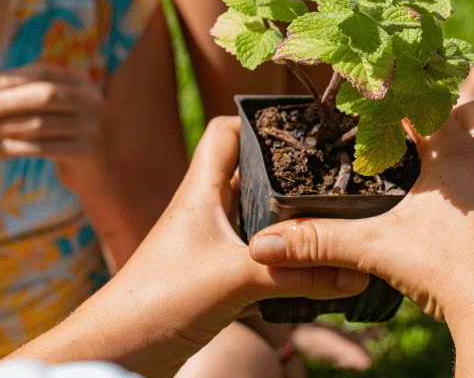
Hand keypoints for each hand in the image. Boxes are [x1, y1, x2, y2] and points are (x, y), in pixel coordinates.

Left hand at [0, 64, 109, 188]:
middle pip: (44, 95)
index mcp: (84, 85)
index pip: (45, 73)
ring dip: (5, 124)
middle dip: (7, 101)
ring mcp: (91, 127)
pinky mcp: (84, 152)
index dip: (13, 79)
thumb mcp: (56, 110)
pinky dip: (13, 147)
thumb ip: (31, 97)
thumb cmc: (65, 134)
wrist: (95, 169)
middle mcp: (92, 103)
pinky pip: (41, 148)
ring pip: (40, 123)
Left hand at [5, 116, 369, 376]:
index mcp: (202, 190)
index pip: (227, 131)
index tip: (302, 127)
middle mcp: (207, 210)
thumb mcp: (236, 280)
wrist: (117, 353)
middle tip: (337, 177)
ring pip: (261, 221)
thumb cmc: (158, 301)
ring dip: (293, 225)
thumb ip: (297, 276)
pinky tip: (316, 273)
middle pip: (255, 175)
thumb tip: (356, 273)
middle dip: (294, 176)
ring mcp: (212, 244)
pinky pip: (261, 259)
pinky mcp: (217, 276)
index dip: (259, 120)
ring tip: (336, 223)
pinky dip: (286, 264)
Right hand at [249, 101, 473, 375]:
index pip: (427, 102)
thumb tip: (262, 245)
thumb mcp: (378, 250)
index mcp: (455, 152)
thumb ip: (321, 241)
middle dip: (449, 119)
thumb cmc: (448, 273)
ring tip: (454, 186)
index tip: (389, 97)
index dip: (405, 96)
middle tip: (424, 143)